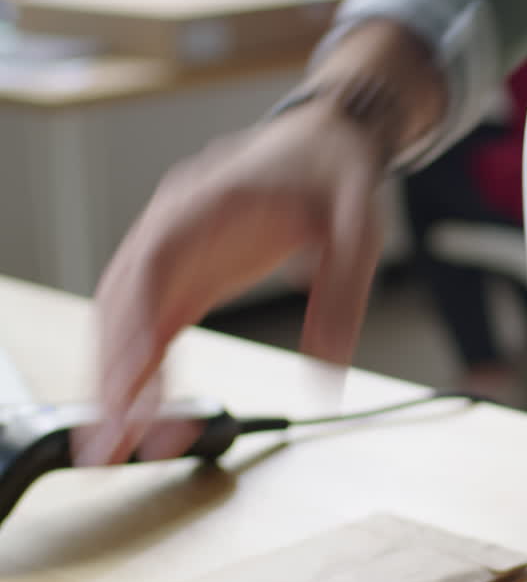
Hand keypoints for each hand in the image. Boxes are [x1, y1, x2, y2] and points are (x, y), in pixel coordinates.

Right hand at [79, 21, 443, 465]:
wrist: (331, 138)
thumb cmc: (336, 172)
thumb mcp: (359, 228)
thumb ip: (342, 296)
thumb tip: (328, 370)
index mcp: (207, 201)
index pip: (152, 265)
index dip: (132, 327)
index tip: (127, 384)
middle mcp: (175, 225)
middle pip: (123, 300)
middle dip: (111, 372)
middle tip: (112, 439)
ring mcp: (176, 249)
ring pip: (126, 316)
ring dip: (117, 377)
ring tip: (118, 442)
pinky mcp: (189, 272)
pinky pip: (152, 323)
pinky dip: (144, 368)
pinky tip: (144, 413)